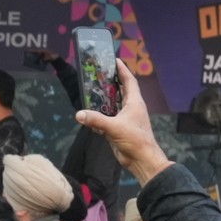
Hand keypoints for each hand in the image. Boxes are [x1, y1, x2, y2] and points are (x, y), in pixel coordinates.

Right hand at [72, 64, 172, 183]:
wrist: (141, 159)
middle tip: (99, 74)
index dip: (123, 70)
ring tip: (92, 91)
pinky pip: (107, 119)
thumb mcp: (114, 127)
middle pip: (121, 91)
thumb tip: (79, 114)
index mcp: (134, 103)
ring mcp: (125, 119)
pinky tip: (89, 115)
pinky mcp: (119, 130)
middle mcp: (130, 108)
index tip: (115, 60)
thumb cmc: (135, 139)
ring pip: (113, 105)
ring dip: (104, 99)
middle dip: (111, 82)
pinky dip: (99, 116)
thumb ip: (96, 120)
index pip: (129, 82)